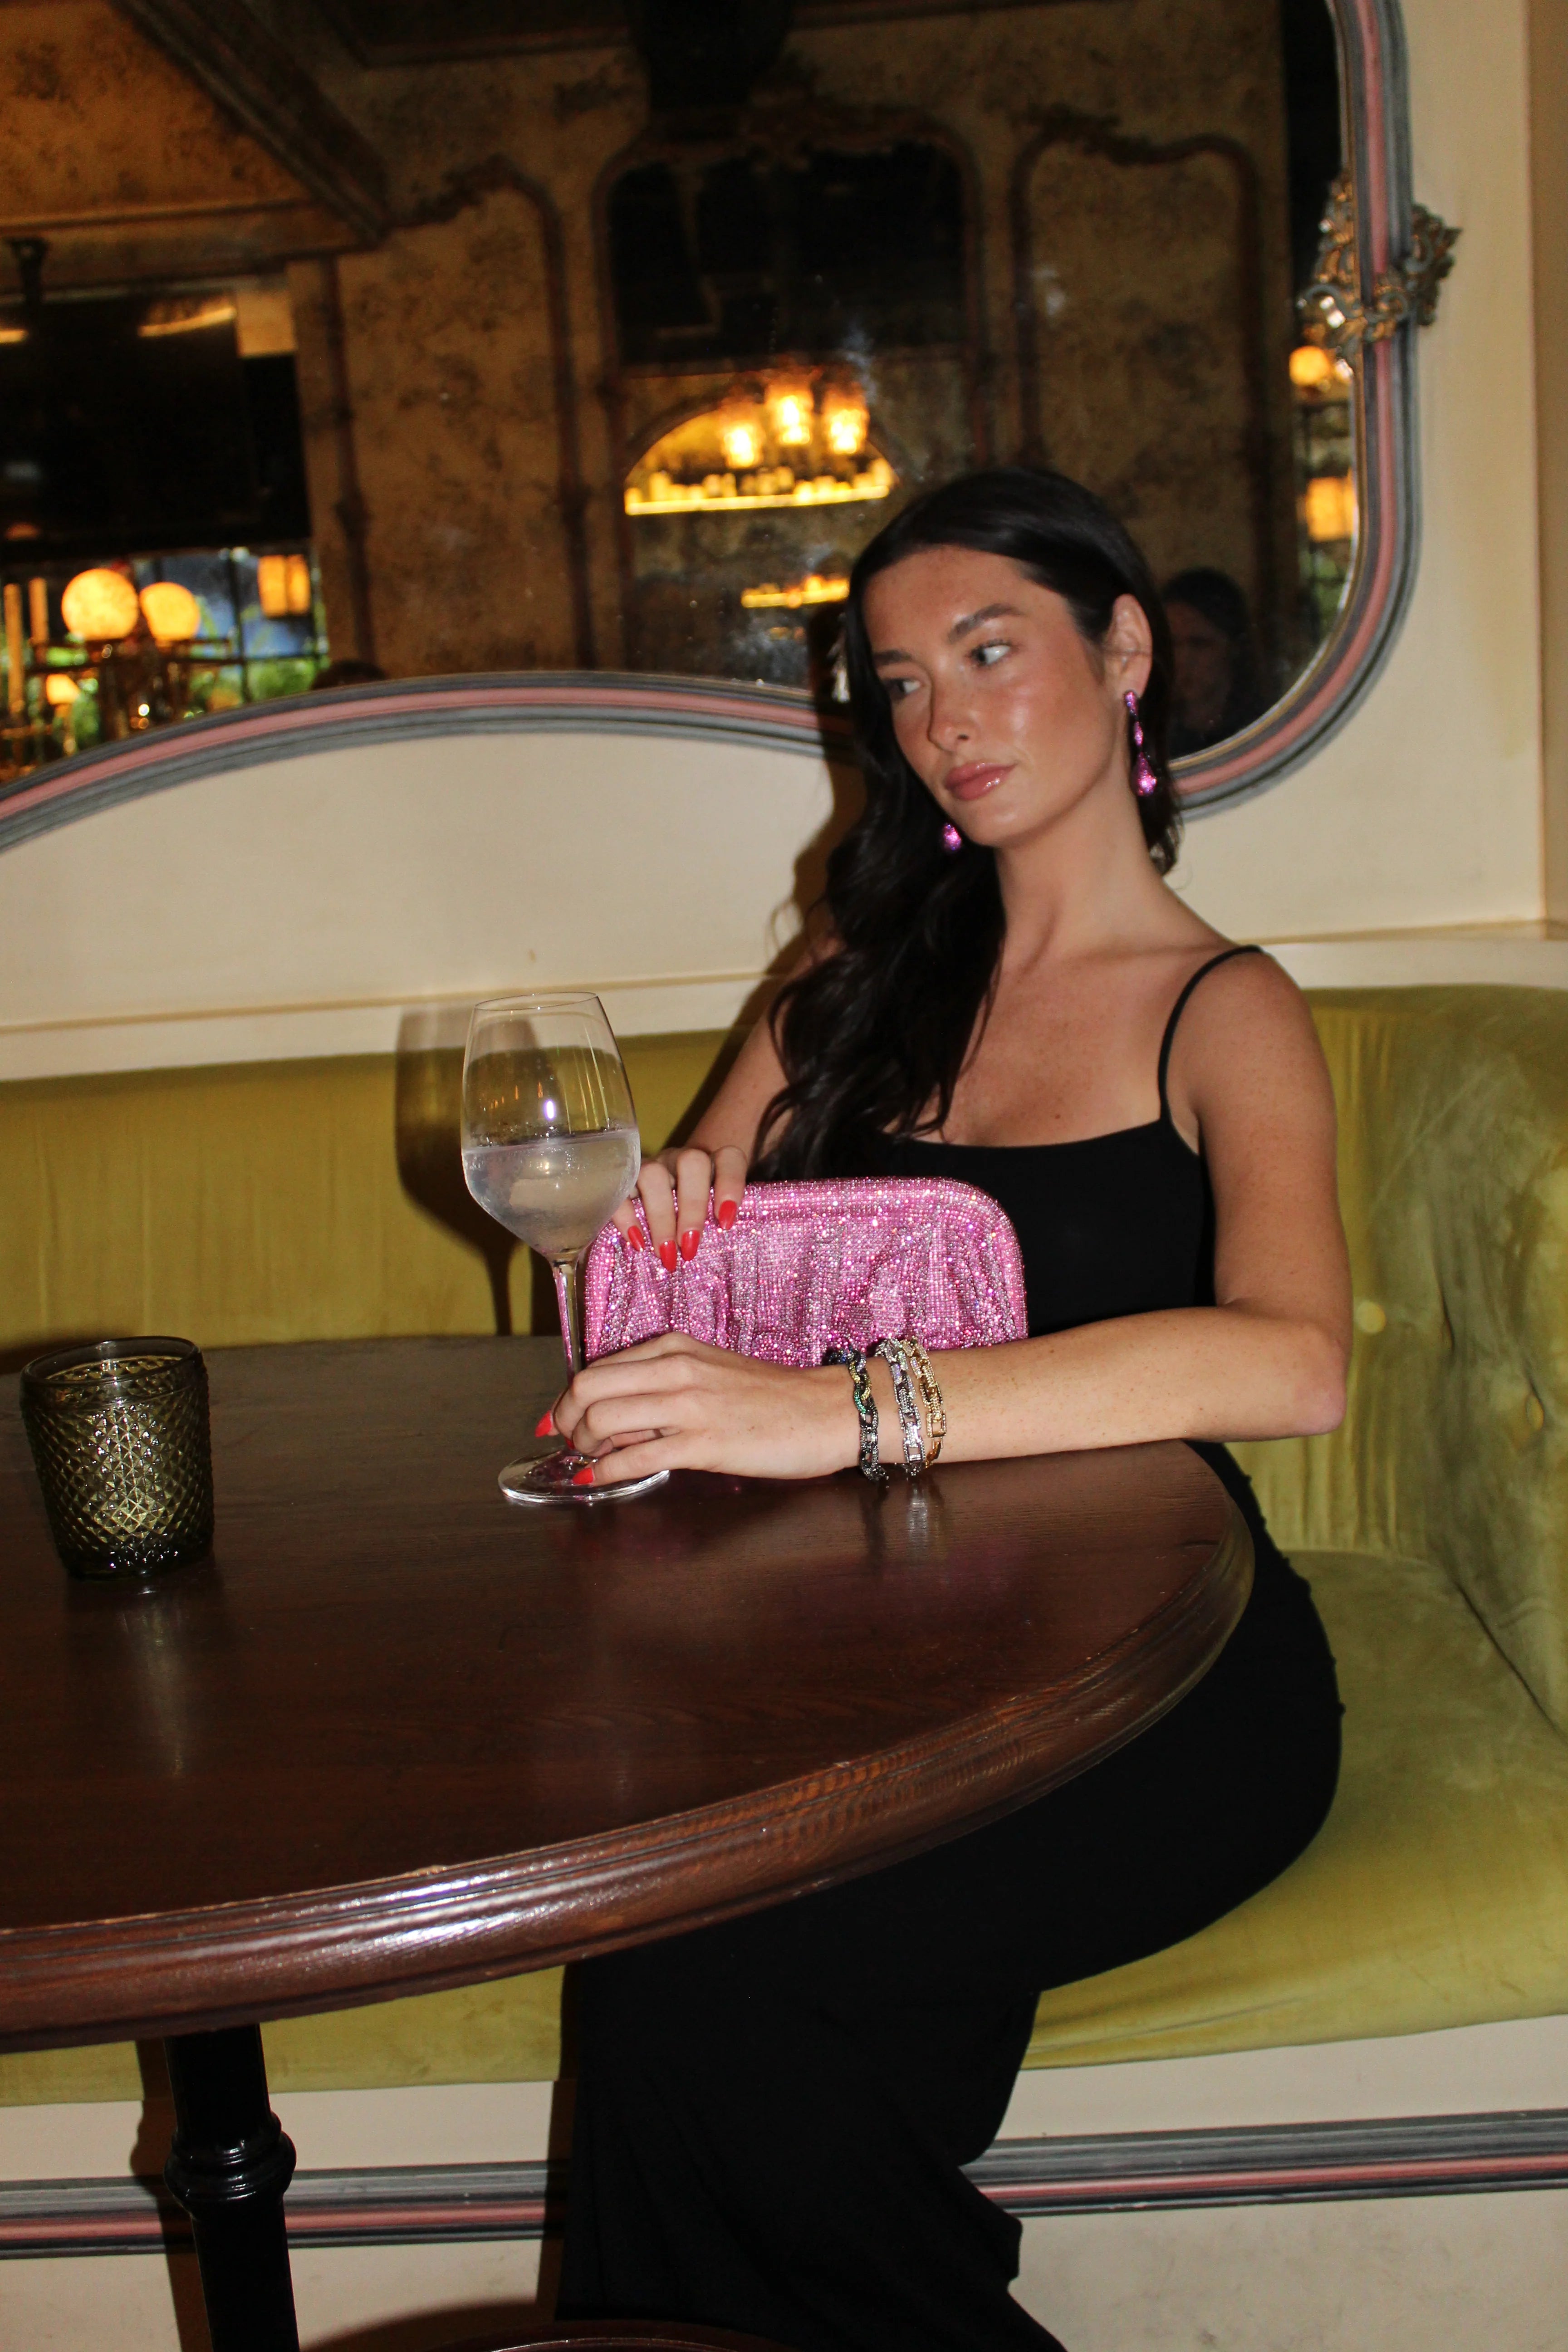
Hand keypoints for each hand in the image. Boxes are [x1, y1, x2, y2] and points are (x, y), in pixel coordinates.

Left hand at [550, 1333, 860, 1486]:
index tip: (558, 1421)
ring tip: (587, 1462)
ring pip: (603, 1419)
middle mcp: (674, 1369)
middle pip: (588, 1389)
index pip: (597, 1368)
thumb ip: (662, 1385)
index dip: (567, 1399)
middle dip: (566, 1421)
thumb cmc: (771, 1397)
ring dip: (583, 1447)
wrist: (826, 1410)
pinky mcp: (703, 1443)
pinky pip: (635, 1456)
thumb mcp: (708, 1372)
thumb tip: (615, 1415)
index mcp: (674, 1348)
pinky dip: (605, 1472)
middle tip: (568, 1445)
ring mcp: (688, 1405)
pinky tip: (598, 1481)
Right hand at [611, 1143, 748, 1270]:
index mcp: (713, 1163)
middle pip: (691, 1163)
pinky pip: (620, 1190)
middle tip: (690, 1248)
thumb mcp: (713, 1214)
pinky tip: (638, 1243)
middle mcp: (682, 1160)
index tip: (725, 1223)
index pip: (728, 1158)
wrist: (666, 1195)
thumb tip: (726, 1250)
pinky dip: (627, 1217)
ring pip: (653, 1174)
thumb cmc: (698, 1212)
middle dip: (692, 1207)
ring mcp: (653, 1166)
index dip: (730, 1186)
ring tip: (665, 1252)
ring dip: (660, 1216)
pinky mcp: (626, 1179)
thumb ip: (720, 1223)